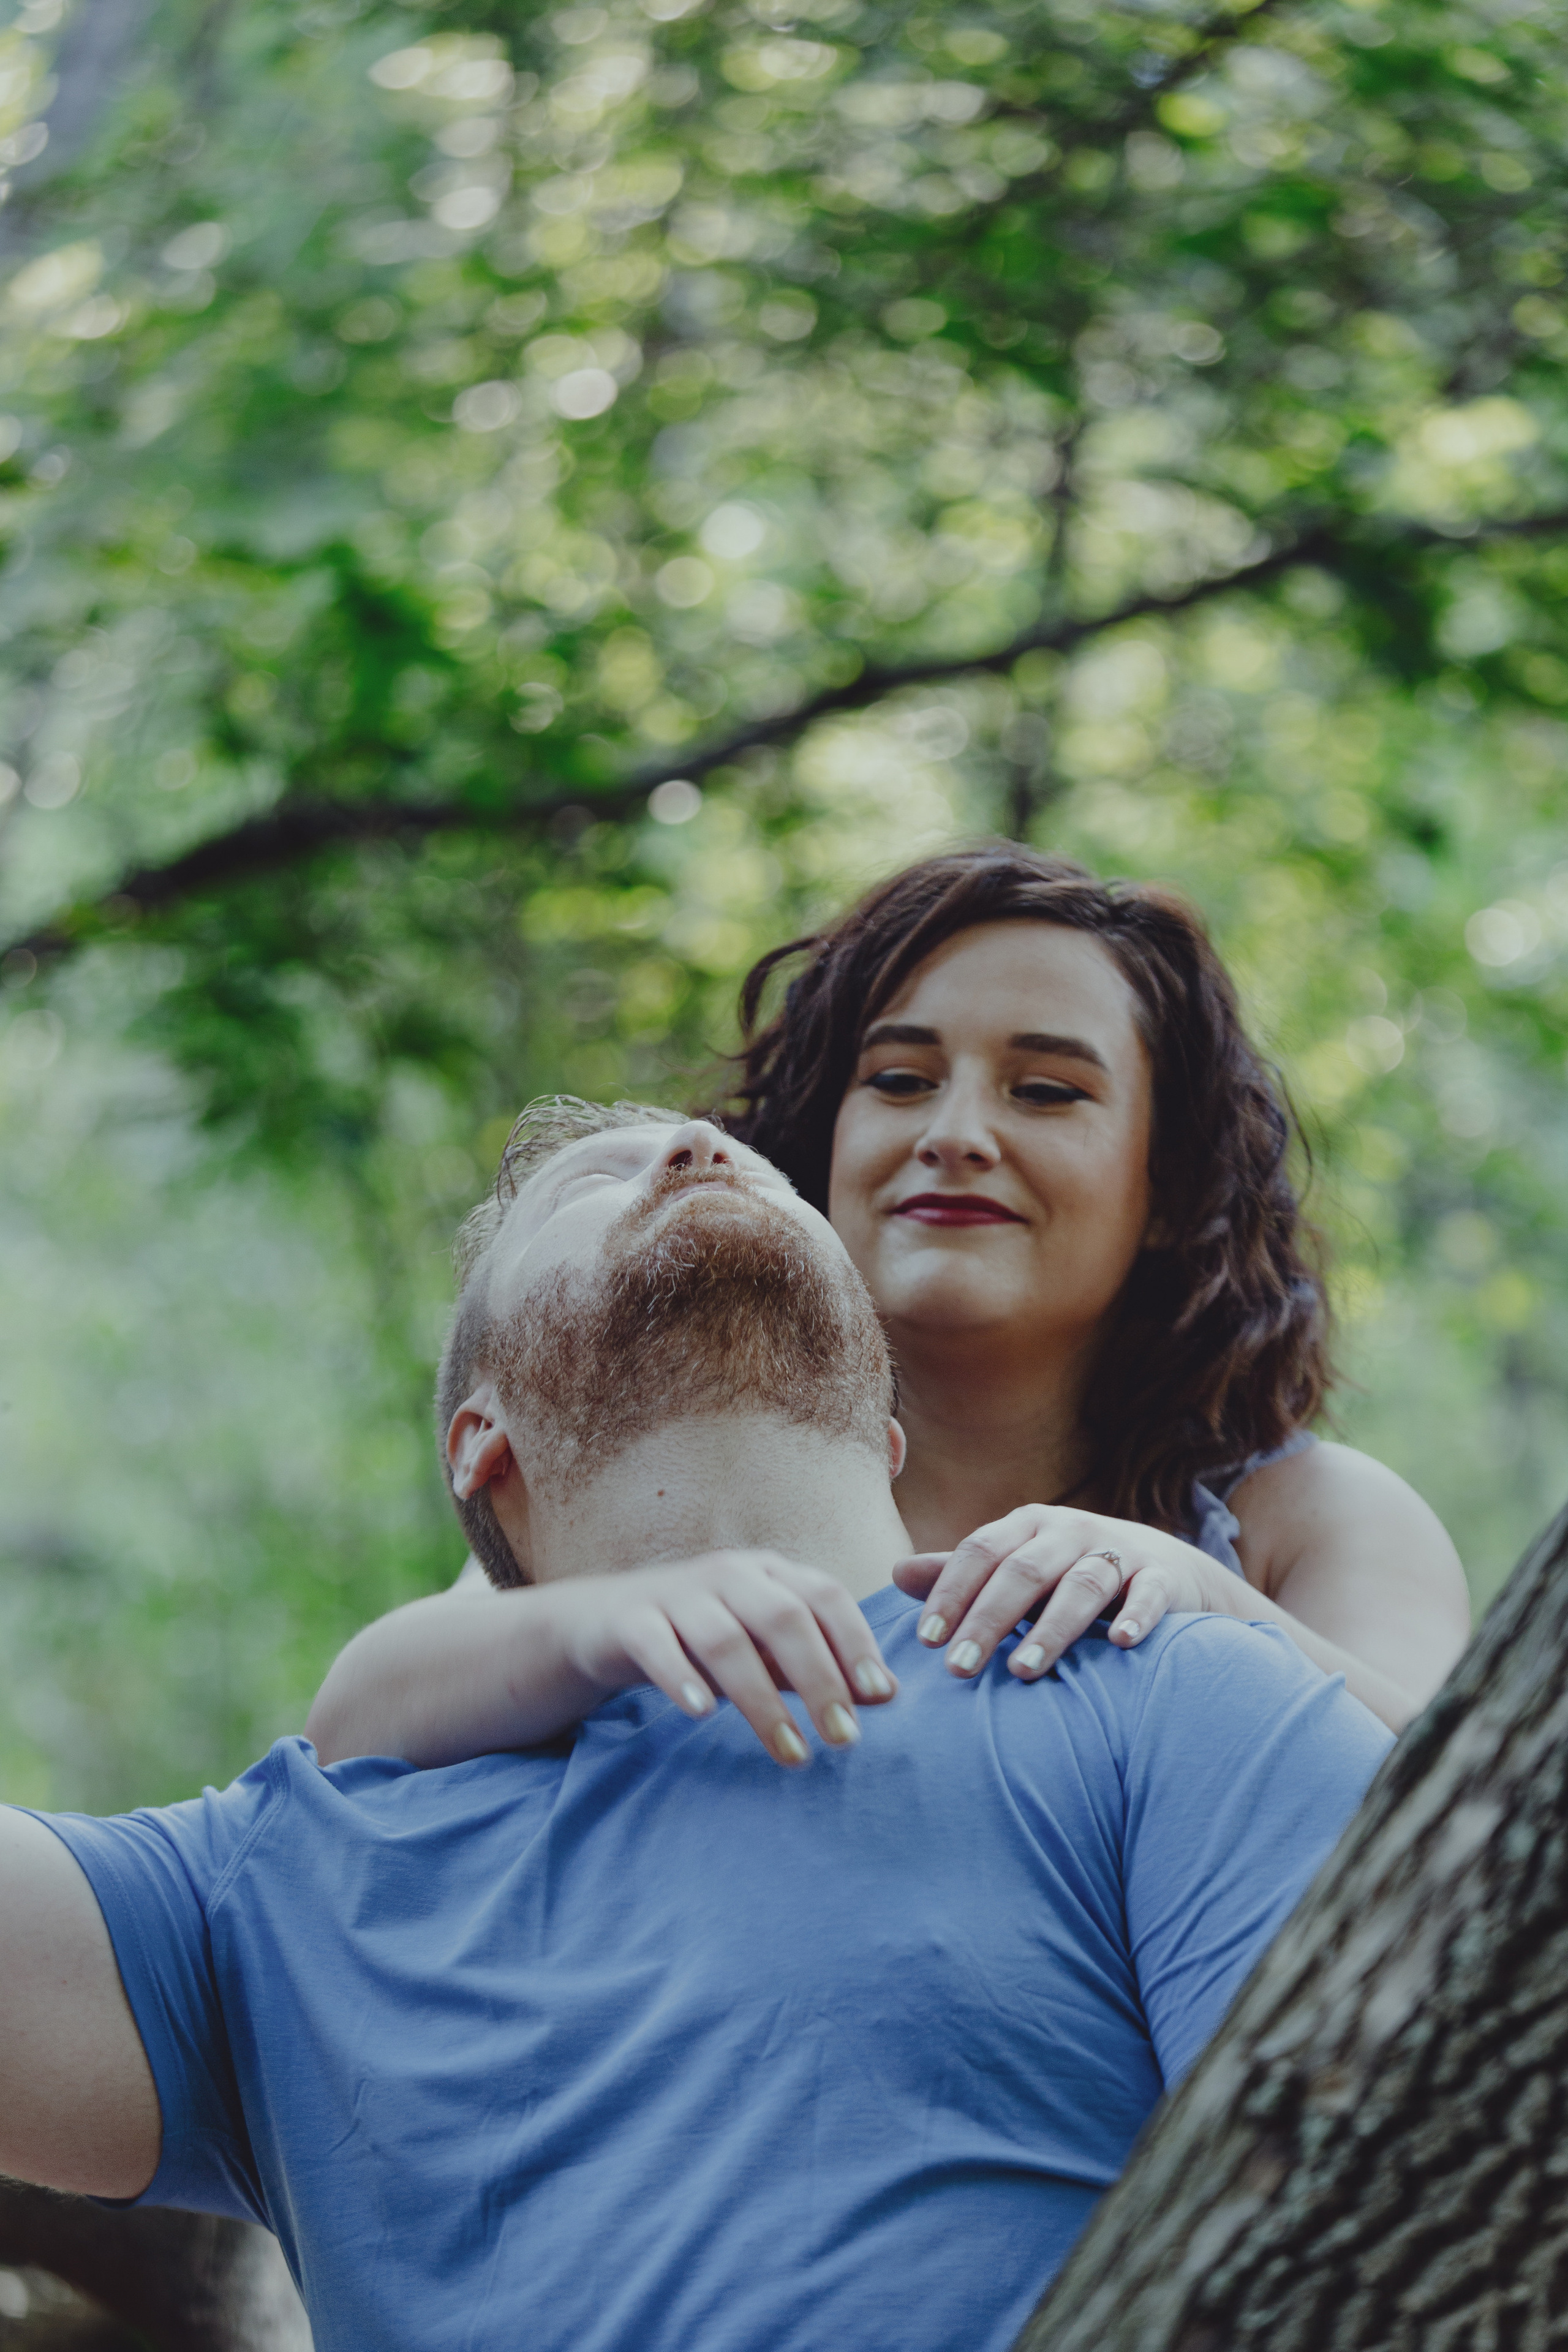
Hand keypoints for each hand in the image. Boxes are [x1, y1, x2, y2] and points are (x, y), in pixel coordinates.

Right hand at [555, 1551, 897, 1768]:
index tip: (879, 1697)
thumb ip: (818, 1666)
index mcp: (769, 1573)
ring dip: (762, 1699)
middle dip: (820, 1679)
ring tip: (791, 1751)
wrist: (606, 1621)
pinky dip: (680, 1678)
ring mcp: (677, 1594)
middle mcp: (729, 1574)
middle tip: (844, 1738)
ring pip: (726, 1639)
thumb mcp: (764, 1648)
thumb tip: (886, 1693)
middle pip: (783, 1618)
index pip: (825, 1596)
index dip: (856, 1643)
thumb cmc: (702, 1638)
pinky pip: (657, 1646)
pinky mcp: (632, 1619)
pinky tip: (701, 1713)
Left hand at [891, 1506, 1221, 1683]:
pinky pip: (1149, 1594)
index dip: (951, 1591)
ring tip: (1022, 1670)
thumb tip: (895, 1573)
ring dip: (1052, 1628)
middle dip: (988, 1619)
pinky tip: (1123, 1644)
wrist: (1166, 1569)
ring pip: (1083, 1585)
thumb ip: (963, 1573)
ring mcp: (1119, 1551)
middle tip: (959, 1668)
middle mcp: (1071, 1531)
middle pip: (1023, 1571)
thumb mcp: (1018, 1566)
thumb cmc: (1071, 1575)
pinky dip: (1137, 1617)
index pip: (980, 1551)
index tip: (925, 1641)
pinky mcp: (1161, 1577)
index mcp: (1028, 1526)